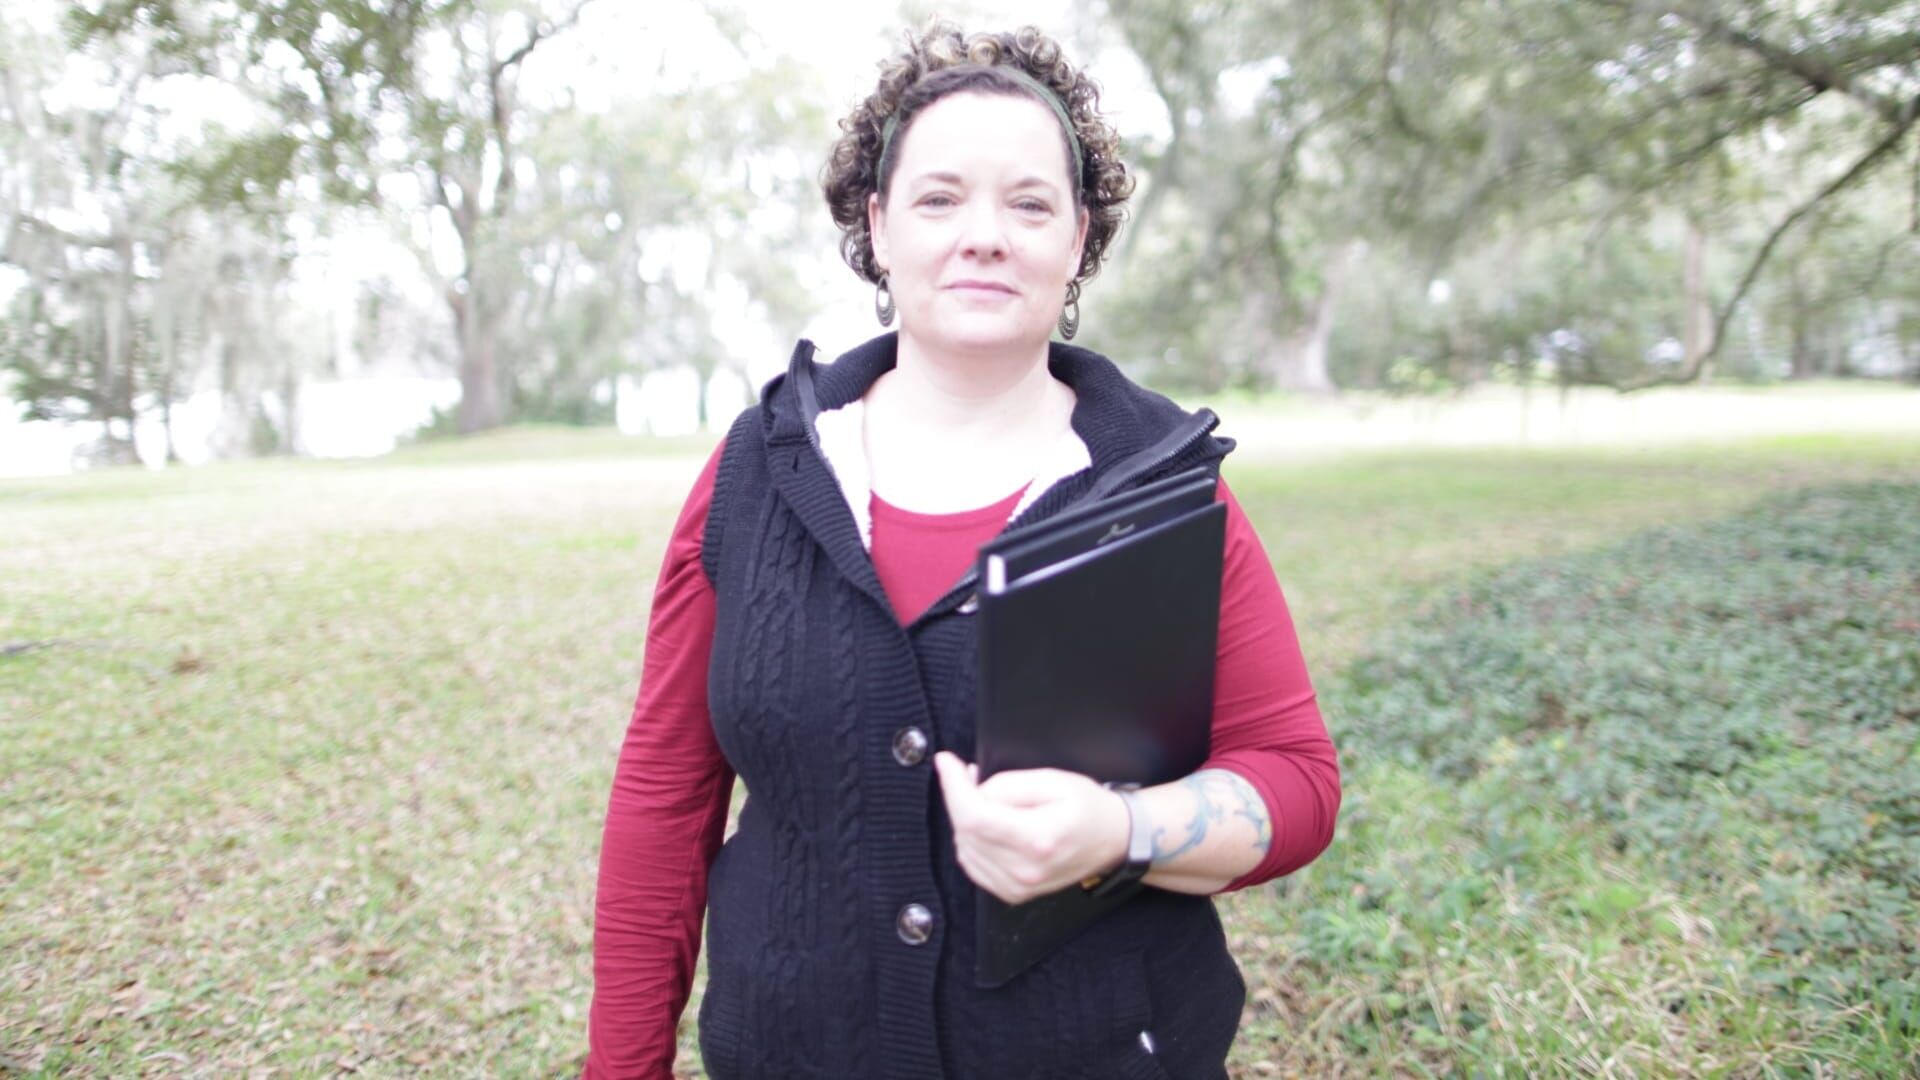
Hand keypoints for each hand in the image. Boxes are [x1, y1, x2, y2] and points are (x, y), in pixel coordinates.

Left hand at [933, 751, 1129, 905]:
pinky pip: (973, 864)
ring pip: (964, 848)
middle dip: (960, 797)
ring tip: (986, 799)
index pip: (974, 816)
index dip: (953, 786)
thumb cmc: (1089, 808)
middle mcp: (1024, 870)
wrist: (1114, 840)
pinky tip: (988, 824)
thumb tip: (973, 788)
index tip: (946, 761)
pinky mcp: (1012, 893)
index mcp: (1037, 840)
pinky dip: (971, 841)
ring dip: (965, 819)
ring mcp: (1018, 887)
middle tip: (970, 775)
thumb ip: (1008, 784)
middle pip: (965, 831)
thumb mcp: (1053, 780)